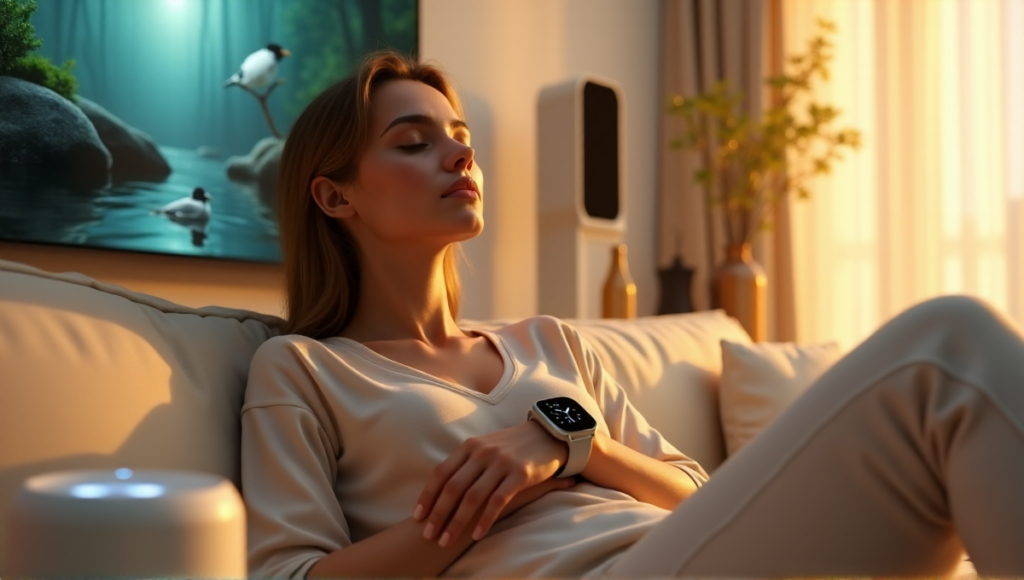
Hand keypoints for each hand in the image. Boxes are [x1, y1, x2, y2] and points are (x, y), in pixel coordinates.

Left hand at [412, 420, 567, 545]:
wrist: (547, 435)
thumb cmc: (511, 447)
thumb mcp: (485, 447)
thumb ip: (465, 463)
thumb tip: (442, 488)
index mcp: (469, 446)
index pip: (441, 472)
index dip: (428, 495)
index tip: (418, 516)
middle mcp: (482, 453)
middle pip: (453, 487)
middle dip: (438, 513)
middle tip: (429, 534)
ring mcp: (501, 463)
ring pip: (472, 496)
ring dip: (457, 521)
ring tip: (447, 540)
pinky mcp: (519, 474)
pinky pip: (498, 500)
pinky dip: (485, 519)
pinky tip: (477, 534)